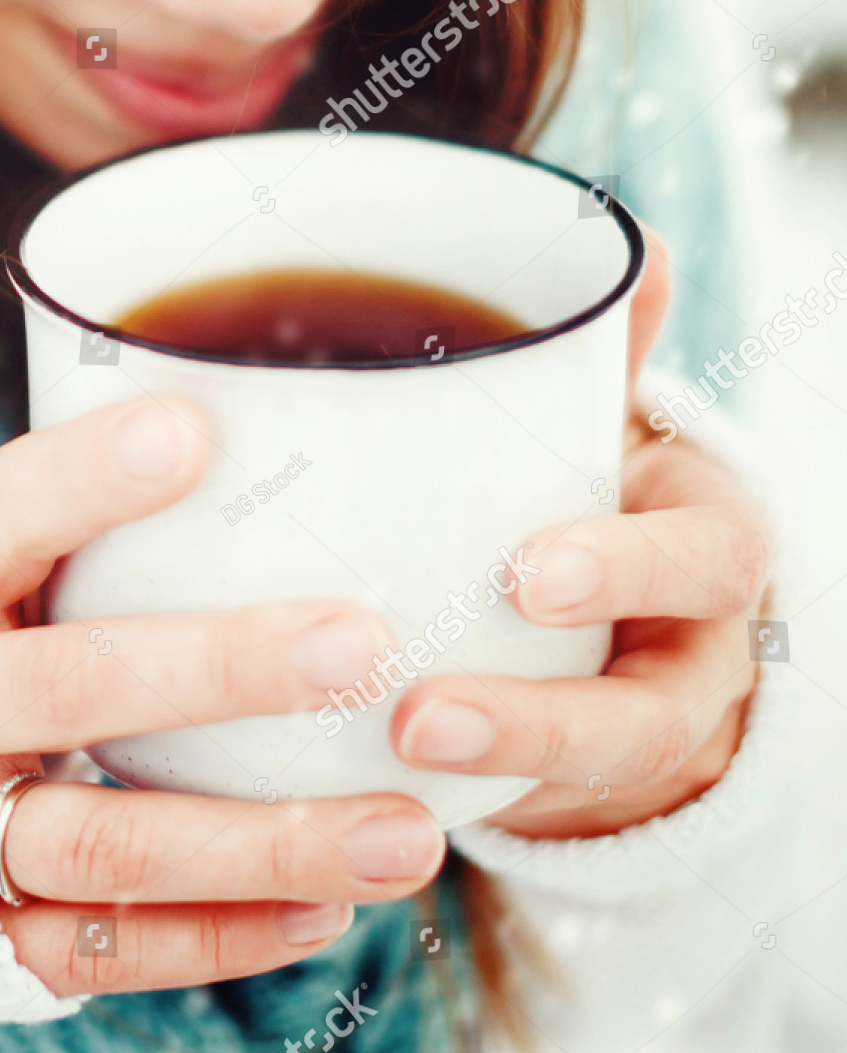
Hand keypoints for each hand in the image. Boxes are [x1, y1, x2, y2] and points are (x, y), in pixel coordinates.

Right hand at [0, 397, 445, 996]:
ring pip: (105, 842)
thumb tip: (270, 419)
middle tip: (363, 647)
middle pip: (68, 688)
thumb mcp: (6, 560)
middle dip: (222, 670)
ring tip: (407, 835)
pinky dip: (219, 937)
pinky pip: (100, 950)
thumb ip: (93, 515)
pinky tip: (327, 912)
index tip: (194, 432)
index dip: (80, 479)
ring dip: (264, 842)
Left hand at [389, 230, 770, 837]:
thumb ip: (600, 344)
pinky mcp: (561, 782)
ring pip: (590, 779)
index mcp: (694, 537)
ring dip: (492, 773)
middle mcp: (679, 647)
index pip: (702, 554)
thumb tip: (633, 242)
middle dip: (548, 716)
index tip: (526, 575)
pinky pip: (524, 810)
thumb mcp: (597, 421)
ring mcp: (625, 727)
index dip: (626, 567)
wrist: (620, 605)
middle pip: (657, 708)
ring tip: (388, 762)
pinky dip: (446, 808)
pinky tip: (350, 803)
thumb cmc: (586, 486)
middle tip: (426, 713)